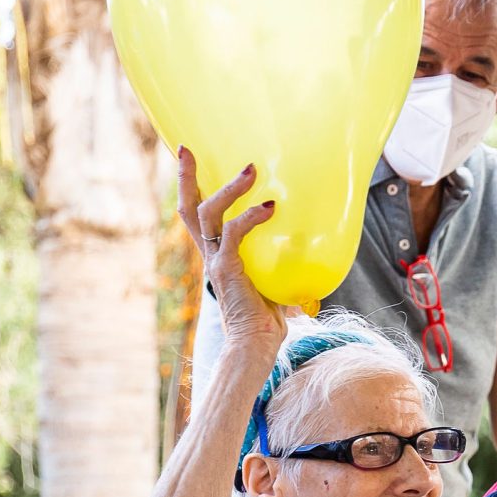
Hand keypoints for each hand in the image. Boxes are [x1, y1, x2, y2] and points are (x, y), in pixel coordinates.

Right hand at [174, 149, 288, 361]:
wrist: (255, 347)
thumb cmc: (266, 323)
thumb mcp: (275, 285)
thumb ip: (283, 267)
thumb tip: (311, 259)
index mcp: (218, 256)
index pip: (198, 217)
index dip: (191, 188)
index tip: (188, 159)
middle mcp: (211, 256)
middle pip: (189, 209)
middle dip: (185, 178)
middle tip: (186, 148)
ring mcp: (216, 261)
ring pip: (208, 214)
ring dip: (229, 189)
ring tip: (250, 170)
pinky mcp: (227, 268)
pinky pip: (234, 233)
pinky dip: (251, 216)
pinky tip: (269, 207)